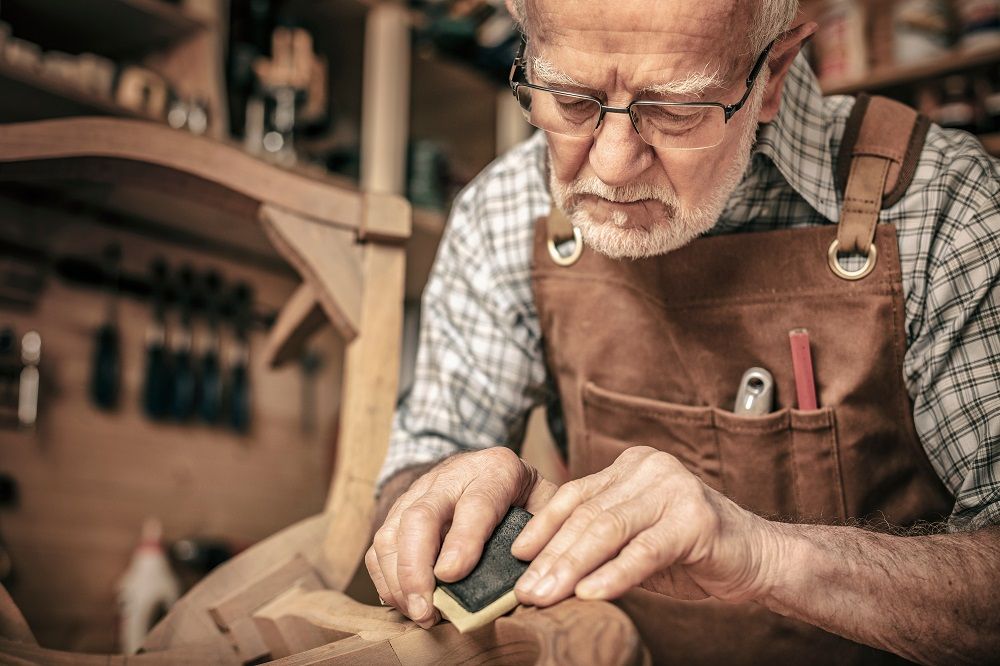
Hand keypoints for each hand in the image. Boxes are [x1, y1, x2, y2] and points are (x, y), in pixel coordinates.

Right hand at [366, 447, 556, 627]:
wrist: (488, 464)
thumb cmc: (523, 493)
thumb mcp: (546, 501)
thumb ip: (544, 532)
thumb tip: (530, 578)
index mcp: (496, 470)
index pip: (476, 504)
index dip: (462, 541)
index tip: (452, 575)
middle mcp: (452, 476)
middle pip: (421, 516)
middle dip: (417, 567)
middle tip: (426, 609)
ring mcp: (420, 491)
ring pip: (393, 531)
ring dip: (399, 578)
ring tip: (417, 613)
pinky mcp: (399, 509)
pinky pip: (380, 544)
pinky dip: (386, 578)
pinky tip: (403, 602)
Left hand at [511, 446, 781, 606]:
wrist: (758, 557)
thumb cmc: (689, 551)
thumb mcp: (635, 539)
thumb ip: (596, 540)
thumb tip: (539, 567)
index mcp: (631, 466)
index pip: (574, 495)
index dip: (541, 526)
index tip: (514, 557)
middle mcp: (650, 469)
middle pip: (587, 514)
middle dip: (550, 556)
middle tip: (523, 591)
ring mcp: (674, 490)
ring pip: (609, 530)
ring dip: (571, 567)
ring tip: (545, 596)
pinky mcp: (696, 520)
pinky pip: (645, 551)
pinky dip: (614, 575)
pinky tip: (590, 595)